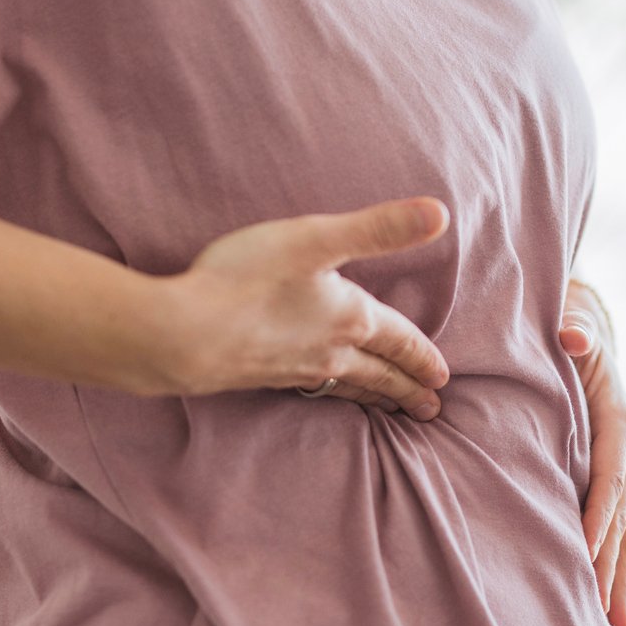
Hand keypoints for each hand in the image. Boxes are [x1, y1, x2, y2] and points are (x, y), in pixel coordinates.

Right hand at [156, 197, 452, 417]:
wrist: (182, 335)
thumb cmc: (246, 280)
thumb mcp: (315, 240)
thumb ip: (378, 228)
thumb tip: (441, 214)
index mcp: (350, 317)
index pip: (400, 340)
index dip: (423, 356)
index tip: (442, 378)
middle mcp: (329, 350)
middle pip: (378, 373)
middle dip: (406, 389)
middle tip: (430, 410)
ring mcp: (294, 368)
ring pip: (347, 385)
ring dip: (373, 397)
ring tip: (390, 411)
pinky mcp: (263, 377)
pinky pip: (313, 389)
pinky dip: (332, 394)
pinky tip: (320, 388)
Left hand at [560, 279, 625, 625]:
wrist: (587, 328)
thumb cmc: (569, 327)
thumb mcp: (572, 321)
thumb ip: (575, 332)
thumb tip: (573, 337)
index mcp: (620, 421)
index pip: (609, 477)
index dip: (597, 516)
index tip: (582, 554)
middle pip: (622, 519)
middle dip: (614, 567)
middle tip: (604, 615)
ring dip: (622, 581)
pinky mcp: (619, 484)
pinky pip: (623, 533)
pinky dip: (623, 571)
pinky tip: (625, 613)